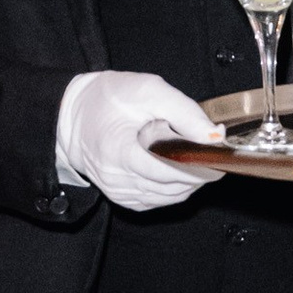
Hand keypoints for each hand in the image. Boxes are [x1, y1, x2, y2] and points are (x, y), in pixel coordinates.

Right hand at [55, 68, 213, 211]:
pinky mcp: (123, 199)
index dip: (197, 166)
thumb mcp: (149, 91)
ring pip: (170, 197)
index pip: (168, 171)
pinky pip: (159, 200)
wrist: (75, 117)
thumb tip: (214, 137)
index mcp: (118, 151)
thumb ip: (185, 112)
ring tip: (192, 156)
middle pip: (173, 186)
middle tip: (208, 150)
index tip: (216, 155)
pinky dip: (174, 187)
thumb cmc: (108, 100)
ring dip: (189, 181)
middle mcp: (116, 179)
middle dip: (198, 171)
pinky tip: (176, 168)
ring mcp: (118, 192)